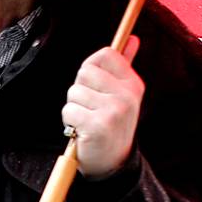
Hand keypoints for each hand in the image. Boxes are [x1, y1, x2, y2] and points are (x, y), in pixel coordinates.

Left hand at [64, 35, 142, 178]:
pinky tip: (82, 132)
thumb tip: (131, 38)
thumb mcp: (123, 94)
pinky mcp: (98, 126)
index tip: (95, 86)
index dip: (92, 68)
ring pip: (74, 92)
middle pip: (85, 72)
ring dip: (74, 108)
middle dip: (80, 90)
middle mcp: (127, 96)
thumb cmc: (111, 123)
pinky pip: (69, 110)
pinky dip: (69, 122)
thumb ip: (125, 64)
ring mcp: (114, 111)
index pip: (105, 54)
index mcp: (133, 84)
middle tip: (91, 109)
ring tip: (87, 121)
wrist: (112, 163)